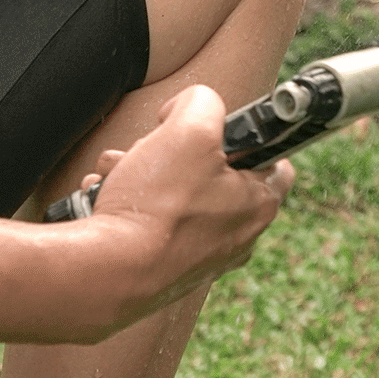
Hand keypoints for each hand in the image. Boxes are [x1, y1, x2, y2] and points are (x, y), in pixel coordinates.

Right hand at [82, 85, 293, 319]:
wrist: (108, 274)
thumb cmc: (157, 207)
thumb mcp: (190, 129)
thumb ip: (202, 103)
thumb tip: (192, 106)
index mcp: (259, 204)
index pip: (273, 160)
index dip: (244, 136)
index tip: (214, 130)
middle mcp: (236, 236)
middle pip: (210, 174)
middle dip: (173, 154)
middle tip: (153, 151)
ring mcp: (199, 258)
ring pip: (173, 196)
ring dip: (141, 175)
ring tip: (121, 174)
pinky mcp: (163, 271)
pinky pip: (147, 224)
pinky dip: (125, 206)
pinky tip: (105, 200)